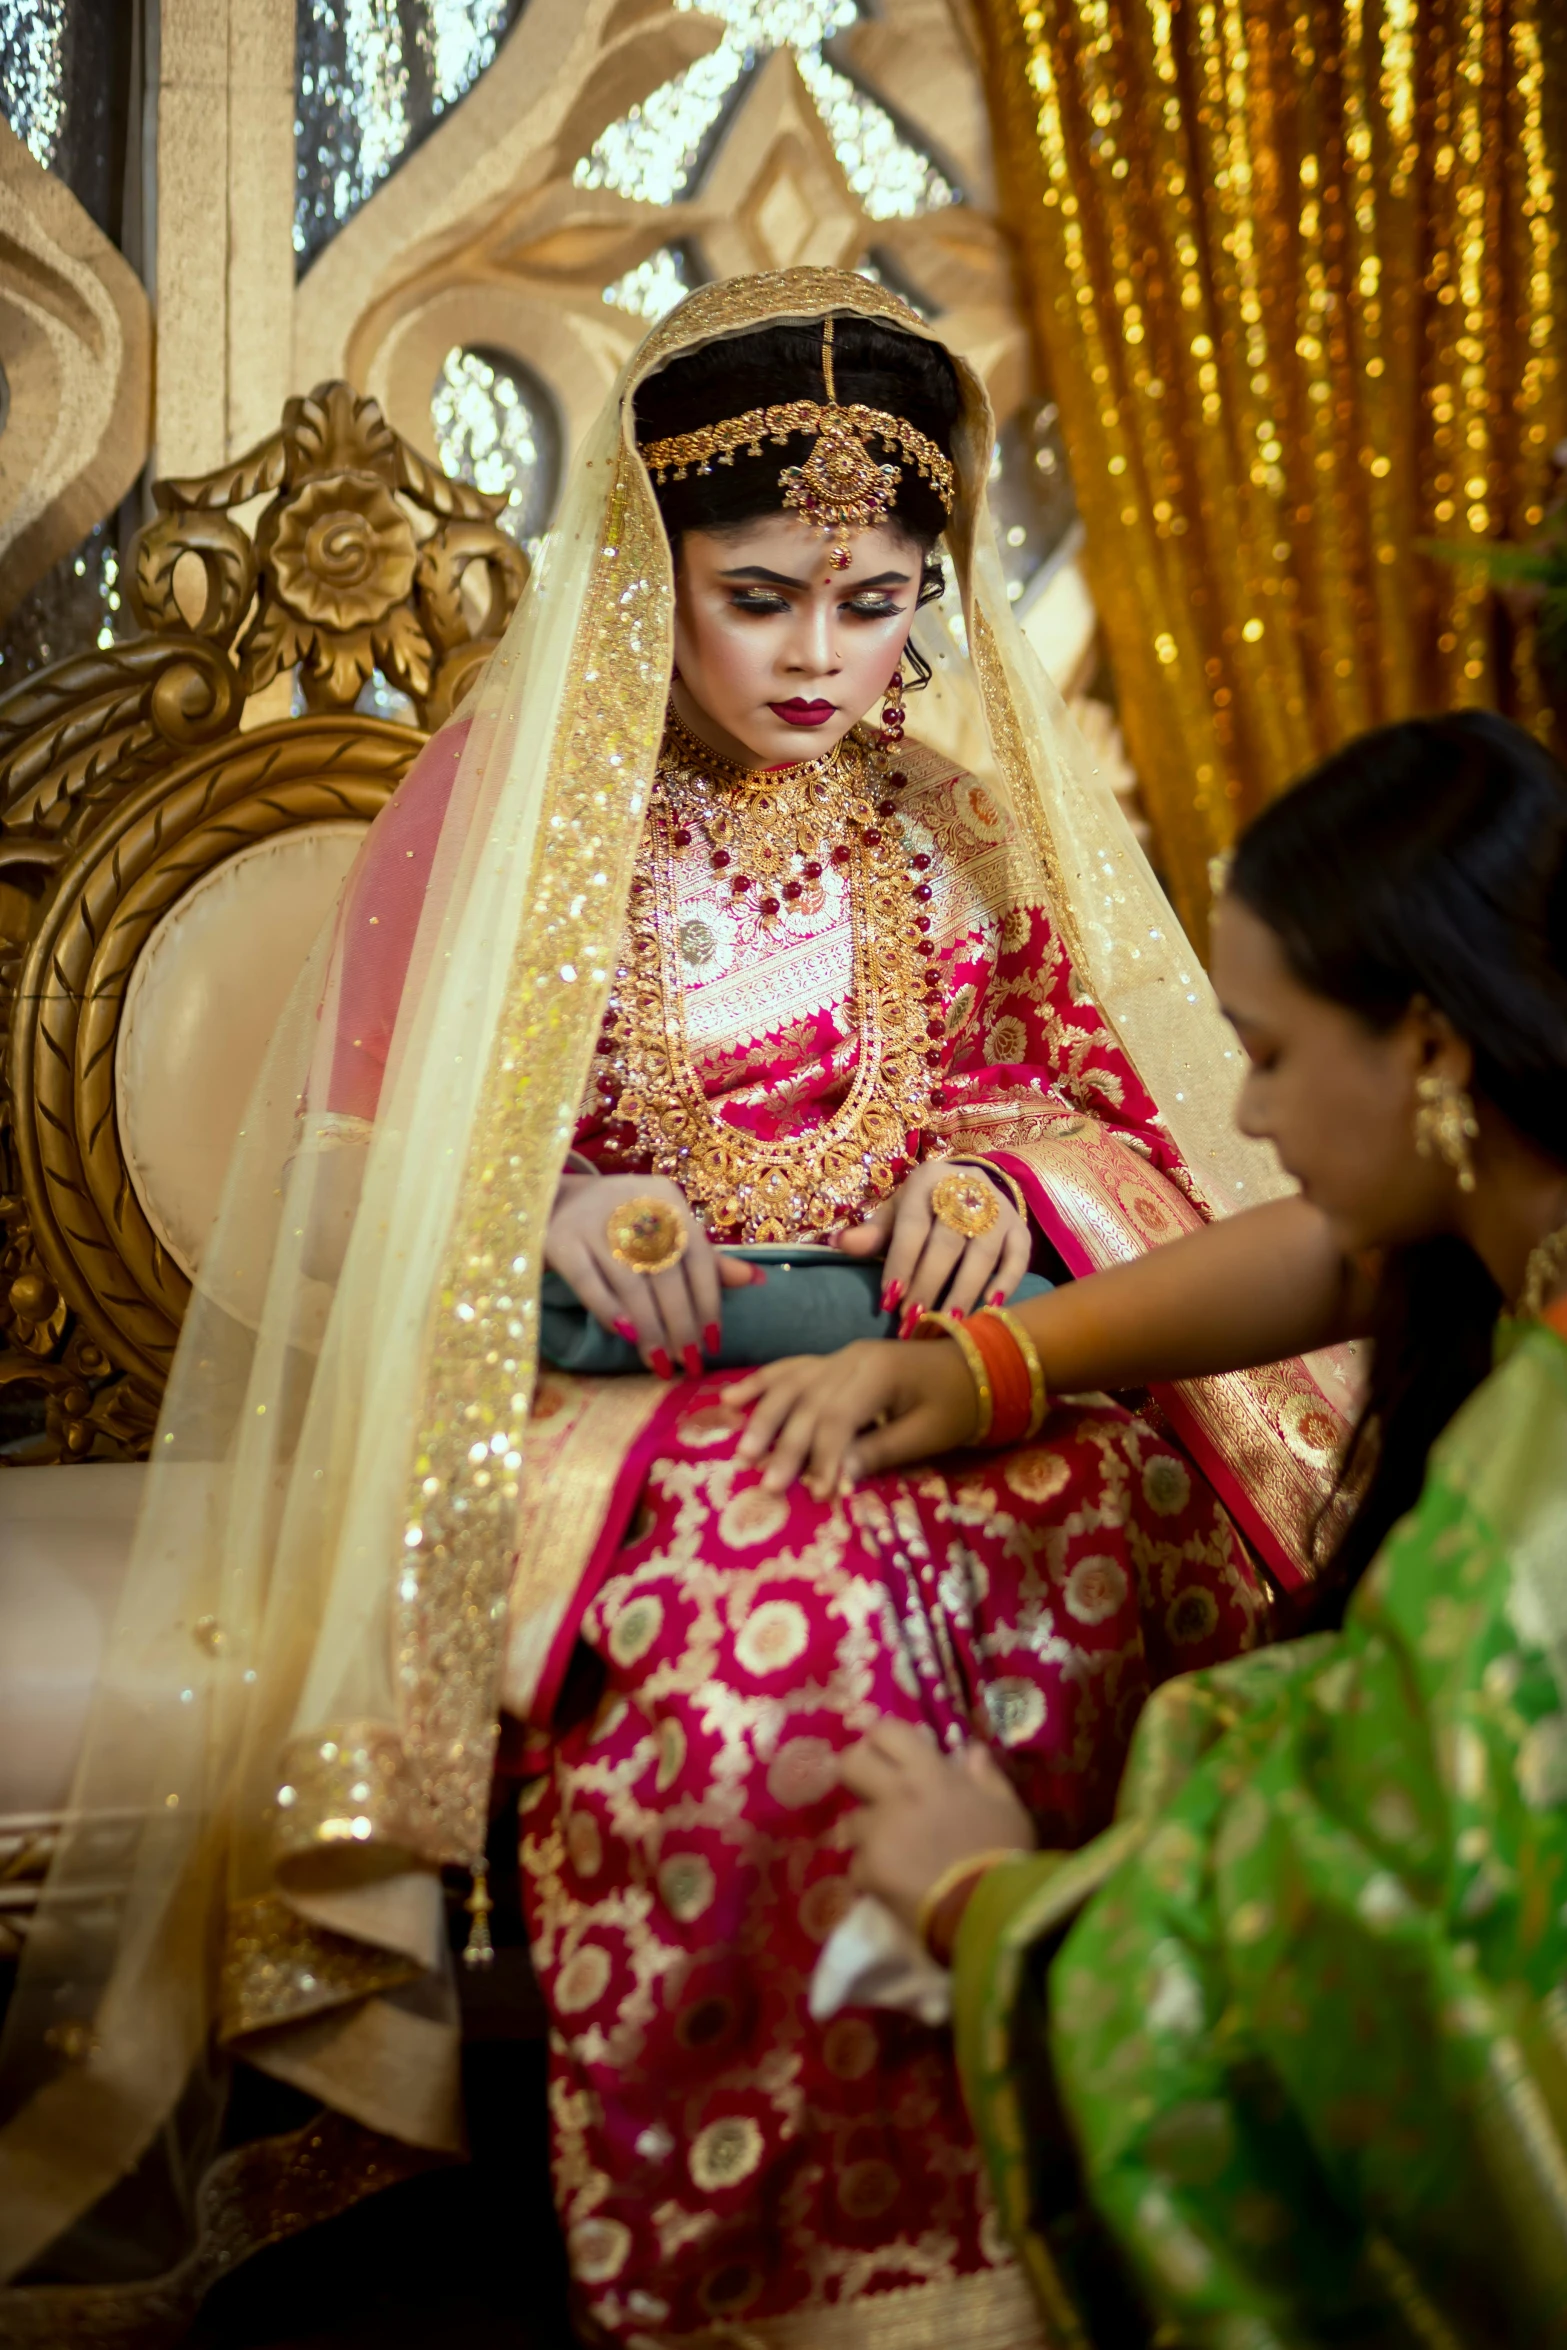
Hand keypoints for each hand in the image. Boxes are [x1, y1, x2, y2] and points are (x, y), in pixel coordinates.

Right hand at [544, 1172, 755, 1376]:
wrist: (553, 1199)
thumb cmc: (622, 1221)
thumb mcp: (665, 1229)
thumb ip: (706, 1259)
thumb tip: (756, 1281)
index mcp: (667, 1197)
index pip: (698, 1256)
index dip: (709, 1303)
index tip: (714, 1343)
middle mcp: (633, 1203)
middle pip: (667, 1274)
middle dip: (681, 1324)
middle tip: (689, 1363)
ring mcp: (593, 1220)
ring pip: (632, 1285)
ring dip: (650, 1329)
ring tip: (661, 1362)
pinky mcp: (560, 1240)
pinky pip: (590, 1285)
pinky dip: (611, 1313)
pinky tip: (628, 1338)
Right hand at [726, 1331, 979, 1496]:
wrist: (977, 1363)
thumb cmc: (957, 1403)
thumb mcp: (928, 1434)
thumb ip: (880, 1451)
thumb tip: (836, 1477)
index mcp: (878, 1373)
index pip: (838, 1417)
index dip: (824, 1457)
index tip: (817, 1493)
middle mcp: (851, 1359)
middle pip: (808, 1403)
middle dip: (786, 1445)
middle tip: (767, 1484)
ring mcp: (839, 1357)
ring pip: (791, 1385)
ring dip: (763, 1417)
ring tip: (743, 1450)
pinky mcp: (835, 1361)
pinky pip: (791, 1369)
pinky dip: (761, 1384)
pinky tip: (731, 1399)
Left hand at [836, 1160, 1029, 1334]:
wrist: (972, 1185)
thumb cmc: (925, 1207)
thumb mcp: (898, 1212)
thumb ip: (873, 1232)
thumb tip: (839, 1244)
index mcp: (928, 1181)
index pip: (913, 1226)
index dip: (901, 1264)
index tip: (889, 1301)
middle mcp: (967, 1189)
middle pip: (948, 1241)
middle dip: (929, 1282)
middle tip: (914, 1319)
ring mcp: (999, 1209)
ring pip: (983, 1251)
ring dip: (964, 1289)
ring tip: (948, 1321)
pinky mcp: (1021, 1228)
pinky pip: (1018, 1256)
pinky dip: (1006, 1281)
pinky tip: (991, 1307)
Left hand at [839, 1721, 1035, 1940]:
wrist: (989, 1910)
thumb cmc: (1003, 1854)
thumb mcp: (1007, 1808)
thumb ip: (986, 1776)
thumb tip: (973, 1751)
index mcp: (930, 1773)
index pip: (887, 1731)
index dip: (882, 1741)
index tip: (888, 1755)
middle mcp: (896, 1793)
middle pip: (850, 1764)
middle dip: (855, 1774)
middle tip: (871, 1792)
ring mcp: (878, 1832)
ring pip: (848, 1822)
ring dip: (863, 1835)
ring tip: (885, 1852)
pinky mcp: (868, 1869)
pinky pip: (857, 1868)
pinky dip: (871, 1877)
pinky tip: (890, 1887)